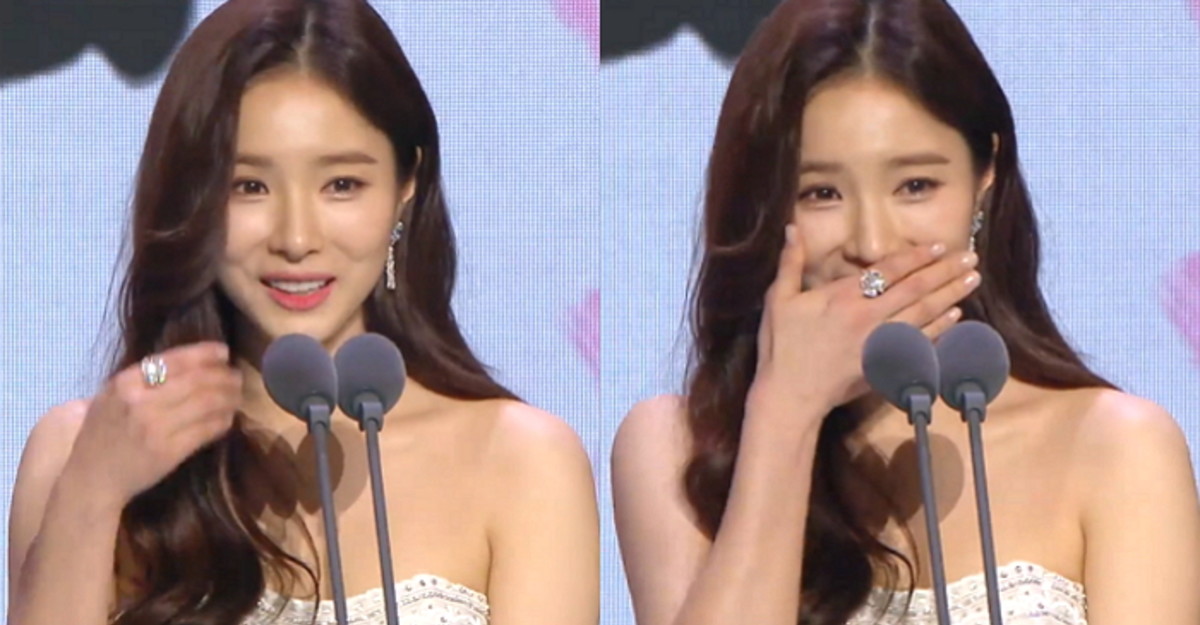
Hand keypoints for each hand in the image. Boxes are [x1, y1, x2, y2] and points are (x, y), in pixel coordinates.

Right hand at [60, 341, 242, 507]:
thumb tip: (188, 362)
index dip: (204, 353)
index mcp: (125, 382)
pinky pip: (206, 429)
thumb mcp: (111, 397)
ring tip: (237, 395)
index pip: (175, 359)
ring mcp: (156, 427)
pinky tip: (228, 418)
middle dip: (223, 376)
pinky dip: (223, 421)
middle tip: (237, 377)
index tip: (223, 352)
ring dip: (229, 397)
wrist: (91, 480)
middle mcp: (140, 401)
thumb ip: (142, 379)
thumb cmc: (102, 435)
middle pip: (197, 380)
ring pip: (207, 403)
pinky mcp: (169, 451)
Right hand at [748, 225, 979, 425]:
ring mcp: (880, 343)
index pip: (889, 271)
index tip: (940, 246)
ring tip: (972, 279)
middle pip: (915, 290)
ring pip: (924, 314)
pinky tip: (956, 317)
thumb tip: (792, 229)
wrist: (790, 395)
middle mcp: (868, 317)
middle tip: (971, 257)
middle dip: (945, 271)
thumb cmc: (781, 347)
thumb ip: (789, 264)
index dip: (916, 257)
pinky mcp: (886, 365)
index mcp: (844, 297)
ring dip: (951, 295)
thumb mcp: (779, 300)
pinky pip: (921, 343)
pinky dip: (941, 329)